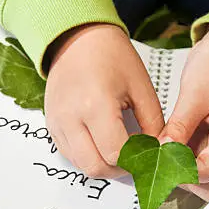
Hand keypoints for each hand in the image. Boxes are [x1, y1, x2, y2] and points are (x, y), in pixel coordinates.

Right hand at [45, 23, 163, 177]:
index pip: (116, 153)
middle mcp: (71, 118)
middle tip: (135, 159)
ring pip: (81, 165)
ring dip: (103, 165)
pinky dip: (88, 157)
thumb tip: (158, 151)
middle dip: (119, 169)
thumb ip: (153, 123)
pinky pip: (70, 155)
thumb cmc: (112, 57)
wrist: (78, 39)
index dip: (136, 159)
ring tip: (120, 151)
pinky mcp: (51, 126)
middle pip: (96, 166)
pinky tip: (102, 143)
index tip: (147, 153)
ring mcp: (57, 123)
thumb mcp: (142, 87)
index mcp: (96, 105)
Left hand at [159, 26, 208, 200]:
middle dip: (185, 183)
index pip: (205, 174)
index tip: (158, 161)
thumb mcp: (196, 94)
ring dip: (182, 174)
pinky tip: (162, 149)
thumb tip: (163, 152)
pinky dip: (180, 162)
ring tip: (160, 157)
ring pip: (204, 179)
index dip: (179, 173)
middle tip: (160, 166)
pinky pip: (196, 161)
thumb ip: (180, 126)